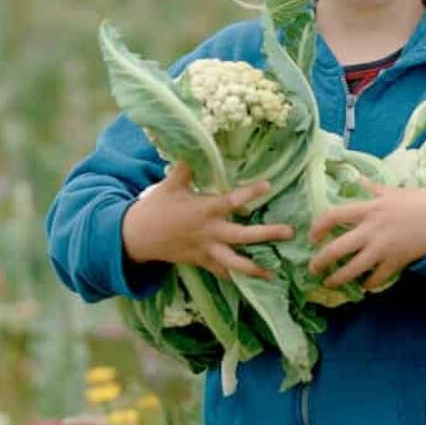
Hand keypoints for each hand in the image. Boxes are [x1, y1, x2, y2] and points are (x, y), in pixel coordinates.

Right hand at [122, 162, 295, 280]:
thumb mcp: (170, 184)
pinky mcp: (201, 261)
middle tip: (289, 231)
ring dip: (255, 268)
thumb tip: (195, 143)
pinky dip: (235, 276)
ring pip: (234, 262)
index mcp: (203, 210)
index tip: (269, 185)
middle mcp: (209, 232)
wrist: (136, 237)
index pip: (231, 201)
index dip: (250, 193)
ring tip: (274, 272)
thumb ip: (186, 167)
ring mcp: (205, 250)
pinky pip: (220, 271)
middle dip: (267, 235)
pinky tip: (252, 281)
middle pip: (242, 236)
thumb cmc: (156, 207)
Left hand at [307, 182, 425, 291]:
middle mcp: (371, 230)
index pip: (333, 216)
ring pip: (352, 269)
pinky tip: (364, 284)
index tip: (313, 236)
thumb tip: (359, 178)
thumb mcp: (392, 191)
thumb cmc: (418, 201)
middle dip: (320, 261)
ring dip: (338, 278)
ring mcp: (382, 248)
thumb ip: (372, 188)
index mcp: (368, 209)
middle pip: (337, 249)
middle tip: (313, 268)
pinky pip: (376, 278)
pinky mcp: (395, 262)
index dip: (317, 227)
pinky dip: (368, 283)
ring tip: (330, 282)